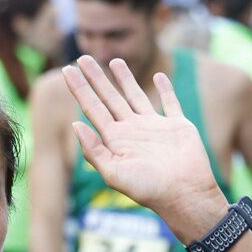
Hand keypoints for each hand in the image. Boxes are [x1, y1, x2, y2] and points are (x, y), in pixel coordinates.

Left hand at [63, 55, 228, 240]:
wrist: (184, 194)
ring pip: (135, 96)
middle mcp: (132, 130)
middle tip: (83, 57)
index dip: (79, 89)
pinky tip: (159, 76)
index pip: (92, 108)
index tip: (67, 71)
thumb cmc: (148, 189)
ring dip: (125, 79)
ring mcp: (154, 126)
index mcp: (115, 140)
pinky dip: (165, 89)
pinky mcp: (177, 125)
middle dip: (96, 78)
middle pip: (109, 98)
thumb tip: (76, 124)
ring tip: (113, 61)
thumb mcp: (114, 173)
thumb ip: (94, 150)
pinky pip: (170, 102)